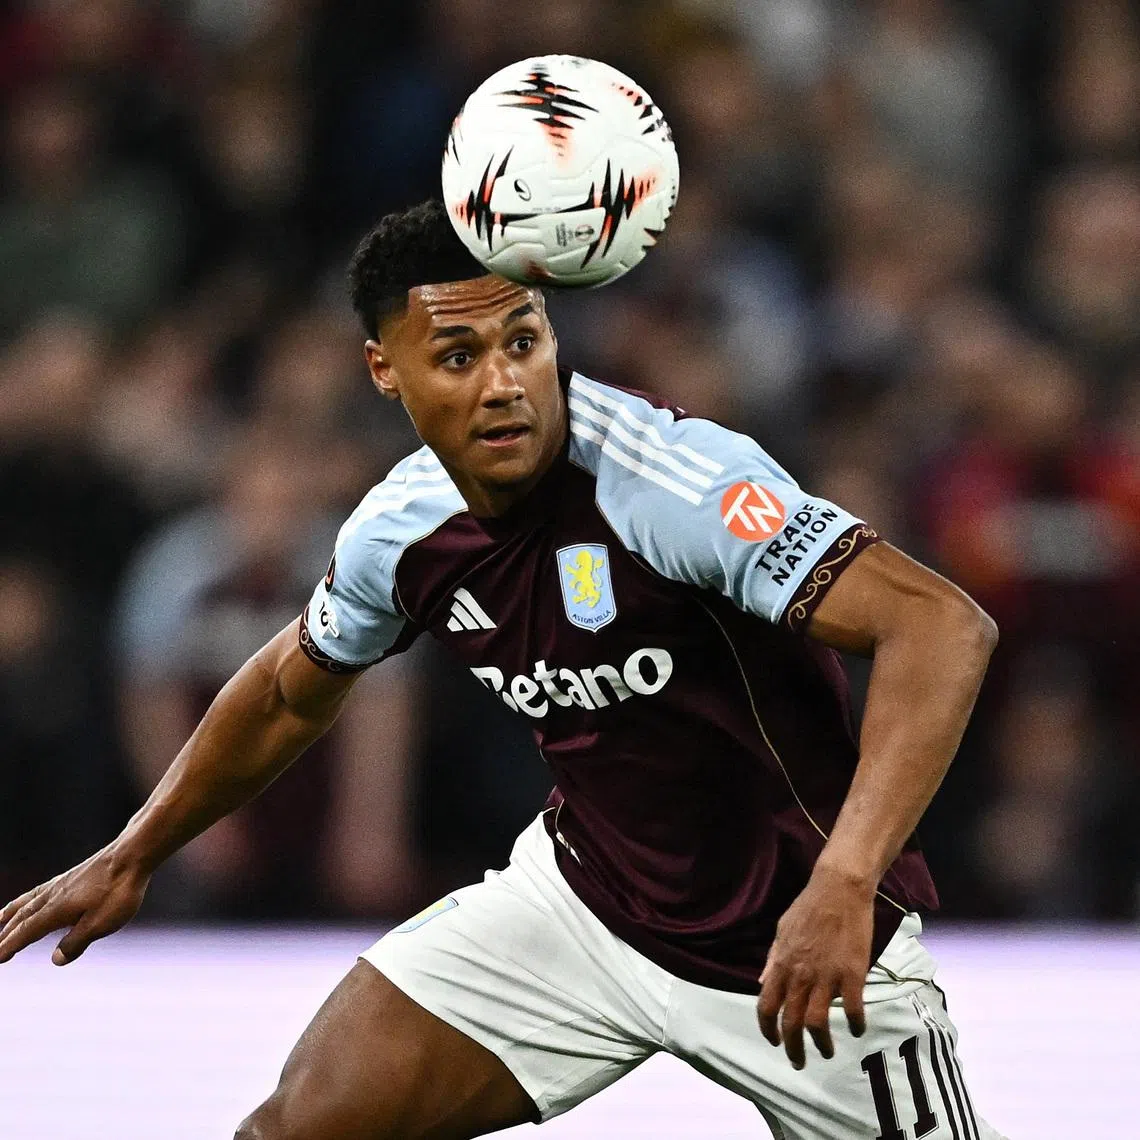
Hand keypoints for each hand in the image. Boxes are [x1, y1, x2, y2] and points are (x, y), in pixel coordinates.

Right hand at [0, 844, 149, 965]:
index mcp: (56, 910)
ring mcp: (63, 883)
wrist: (133, 854)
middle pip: (23, 917)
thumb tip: (55, 959)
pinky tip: (35, 897)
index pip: (26, 932)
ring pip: (30, 900)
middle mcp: (53, 895)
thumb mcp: (100, 923)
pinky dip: (29, 897)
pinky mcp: (74, 875)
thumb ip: (76, 942)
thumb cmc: (119, 890)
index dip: (10, 946)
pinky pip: (42, 889)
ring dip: (13, 913)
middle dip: (7, 934)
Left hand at [756, 864, 872, 1068]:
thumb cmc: (808, 908)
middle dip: (793, 1049)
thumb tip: (761, 983)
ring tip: (828, 1052)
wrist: (838, 889)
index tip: (775, 1042)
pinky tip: (857, 1029)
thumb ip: (772, 960)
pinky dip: (854, 1025)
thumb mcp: (781, 932)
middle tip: (799, 1062)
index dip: (768, 1030)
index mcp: (781, 964)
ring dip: (822, 1044)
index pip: (766, 1007)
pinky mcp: (852, 974)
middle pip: (791, 1023)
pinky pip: (852, 1010)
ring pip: (818, 1023)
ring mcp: (826, 976)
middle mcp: (800, 975)